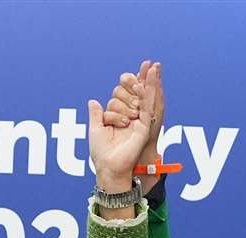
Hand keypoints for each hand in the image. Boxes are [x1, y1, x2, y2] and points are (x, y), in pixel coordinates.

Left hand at [88, 61, 154, 193]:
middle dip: (144, 76)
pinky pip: (147, 109)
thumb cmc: (102, 154)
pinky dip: (147, 96)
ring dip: (150, 82)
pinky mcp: (144, 128)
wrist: (109, 168)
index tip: (134, 69)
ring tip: (153, 66)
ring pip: (146, 98)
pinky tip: (147, 83)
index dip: (133, 82)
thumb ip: (95, 115)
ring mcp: (141, 123)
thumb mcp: (95, 129)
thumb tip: (92, 101)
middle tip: (147, 61)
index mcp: (124, 118)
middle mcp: (134, 119)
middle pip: (140, 93)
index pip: (129, 96)